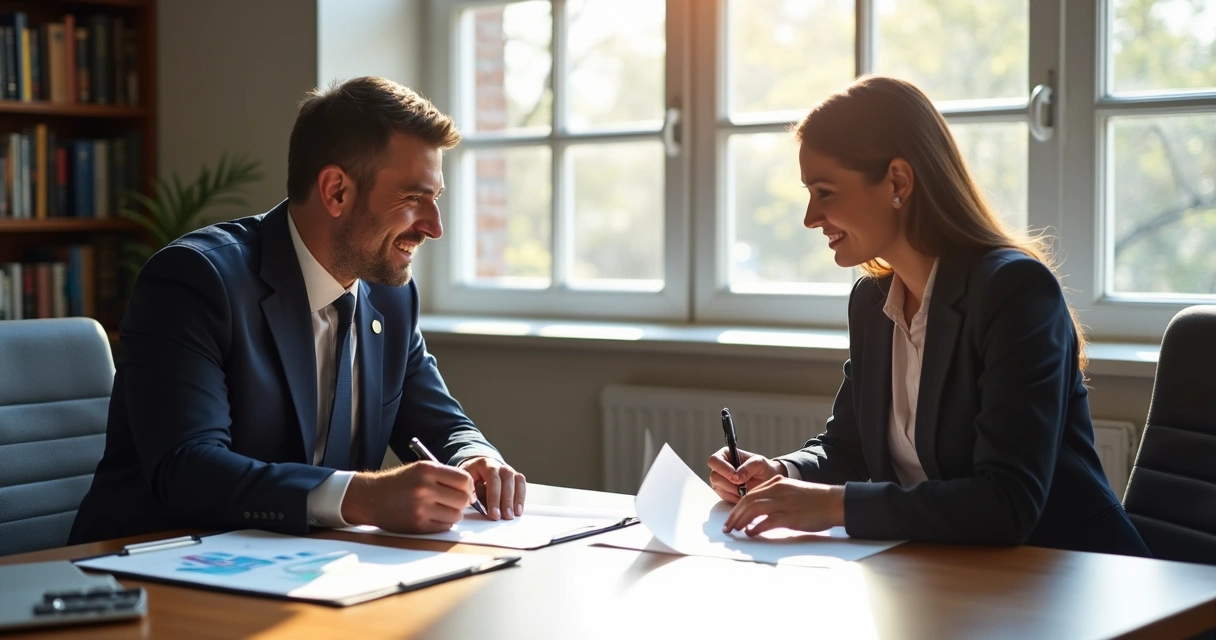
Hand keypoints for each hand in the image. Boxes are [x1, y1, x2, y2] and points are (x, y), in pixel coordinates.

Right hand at [341, 461, 474, 532]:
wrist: (371, 498)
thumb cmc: (399, 483)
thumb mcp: (420, 469)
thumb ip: (444, 476)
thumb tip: (470, 490)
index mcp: (427, 470)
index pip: (464, 479)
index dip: (470, 487)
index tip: (468, 491)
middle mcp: (425, 488)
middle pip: (463, 499)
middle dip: (464, 501)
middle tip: (456, 501)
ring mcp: (421, 508)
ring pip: (457, 515)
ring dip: (454, 514)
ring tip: (443, 509)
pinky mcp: (418, 525)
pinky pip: (445, 526)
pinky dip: (444, 523)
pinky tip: (434, 517)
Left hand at [459, 456, 526, 520]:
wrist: (477, 470)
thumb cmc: (470, 479)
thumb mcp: (465, 483)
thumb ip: (468, 492)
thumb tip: (471, 504)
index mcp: (485, 464)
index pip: (492, 477)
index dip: (494, 496)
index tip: (494, 513)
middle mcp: (499, 466)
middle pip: (506, 479)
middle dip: (506, 500)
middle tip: (505, 516)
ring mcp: (509, 471)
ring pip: (517, 481)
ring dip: (516, 499)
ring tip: (514, 514)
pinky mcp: (515, 478)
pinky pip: (521, 485)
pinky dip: (521, 498)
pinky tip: (518, 510)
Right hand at [707, 447, 785, 503]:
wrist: (768, 482)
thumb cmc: (763, 468)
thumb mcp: (759, 463)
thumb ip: (748, 467)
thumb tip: (736, 477)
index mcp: (725, 455)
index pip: (714, 460)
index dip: (723, 469)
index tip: (735, 478)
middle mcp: (720, 468)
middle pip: (714, 477)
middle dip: (729, 484)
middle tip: (743, 487)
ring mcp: (720, 481)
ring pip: (718, 488)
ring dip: (734, 492)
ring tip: (746, 490)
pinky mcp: (723, 493)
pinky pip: (724, 497)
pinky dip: (735, 498)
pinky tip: (744, 494)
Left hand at [721, 476, 845, 536]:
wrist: (835, 501)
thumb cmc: (815, 500)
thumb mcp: (792, 493)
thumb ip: (776, 499)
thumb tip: (760, 516)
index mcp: (777, 483)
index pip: (750, 494)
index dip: (738, 507)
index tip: (732, 517)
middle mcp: (777, 490)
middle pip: (748, 501)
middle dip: (735, 515)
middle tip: (728, 527)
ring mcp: (783, 503)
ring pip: (753, 509)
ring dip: (741, 521)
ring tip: (735, 531)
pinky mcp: (790, 516)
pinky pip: (767, 522)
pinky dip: (756, 528)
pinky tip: (751, 533)